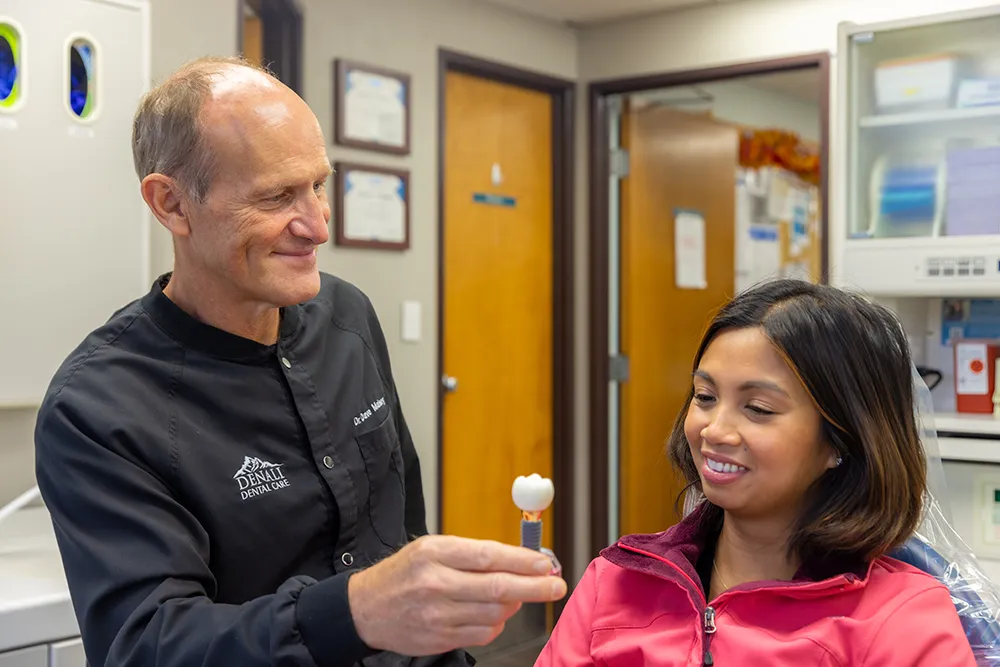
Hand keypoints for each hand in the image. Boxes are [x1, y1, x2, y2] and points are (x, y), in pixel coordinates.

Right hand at [347, 535, 566, 655]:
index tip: (545, 563)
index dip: (523, 560)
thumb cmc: (404, 573)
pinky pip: (483, 634)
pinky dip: (496, 624)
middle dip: (535, 586)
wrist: (365, 608)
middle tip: (556, 585)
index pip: (489, 556)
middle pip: (498, 587)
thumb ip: (472, 553)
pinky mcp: (439, 640)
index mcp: (435, 553)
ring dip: (514, 604)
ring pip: (495, 613)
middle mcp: (436, 584)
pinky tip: (493, 613)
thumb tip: (518, 560)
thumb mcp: (431, 548)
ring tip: (517, 594)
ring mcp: (438, 616)